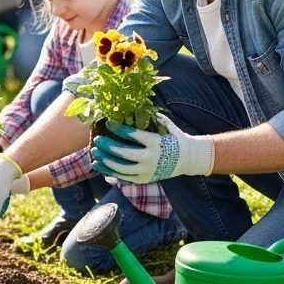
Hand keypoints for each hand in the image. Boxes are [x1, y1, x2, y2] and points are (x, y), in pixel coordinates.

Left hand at [91, 114, 214, 184]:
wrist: (188, 158)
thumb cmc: (174, 137)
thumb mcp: (165, 124)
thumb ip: (150, 116)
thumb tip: (132, 104)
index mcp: (155, 142)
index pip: (133, 135)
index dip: (119, 128)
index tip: (108, 122)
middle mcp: (150, 158)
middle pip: (124, 153)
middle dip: (108, 146)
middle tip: (98, 139)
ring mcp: (147, 171)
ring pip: (121, 168)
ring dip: (106, 160)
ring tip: (95, 153)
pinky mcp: (144, 179)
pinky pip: (123, 177)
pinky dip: (110, 171)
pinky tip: (100, 165)